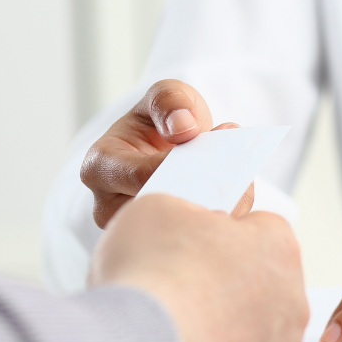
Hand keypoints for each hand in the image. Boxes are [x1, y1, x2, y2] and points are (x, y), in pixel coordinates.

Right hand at [80, 80, 253, 228]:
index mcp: (101, 166)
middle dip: (199, 194)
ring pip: (178, 233)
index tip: (209, 158)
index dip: (178, 168)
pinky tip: (241, 201)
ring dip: (215, 210)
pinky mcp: (163, 245)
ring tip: (241, 188)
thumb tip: (184, 127)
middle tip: (234, 179)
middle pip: (158, 211)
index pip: (139, 176)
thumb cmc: (162, 122)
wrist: (171, 148)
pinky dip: (222, 222)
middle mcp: (109, 206)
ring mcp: (135, 232)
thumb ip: (170, 100)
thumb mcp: (165, 96)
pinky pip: (194, 242)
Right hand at [89, 193, 307, 341]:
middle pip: (259, 285)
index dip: (219, 236)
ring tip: (174, 332)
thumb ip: (184, 210)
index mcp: (276, 247)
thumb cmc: (151, 282)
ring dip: (222, 334)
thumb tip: (184, 220)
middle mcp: (291, 301)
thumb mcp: (157, 208)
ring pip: (252, 336)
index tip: (193, 246)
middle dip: (225, 287)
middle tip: (179, 291)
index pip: (259, 230)